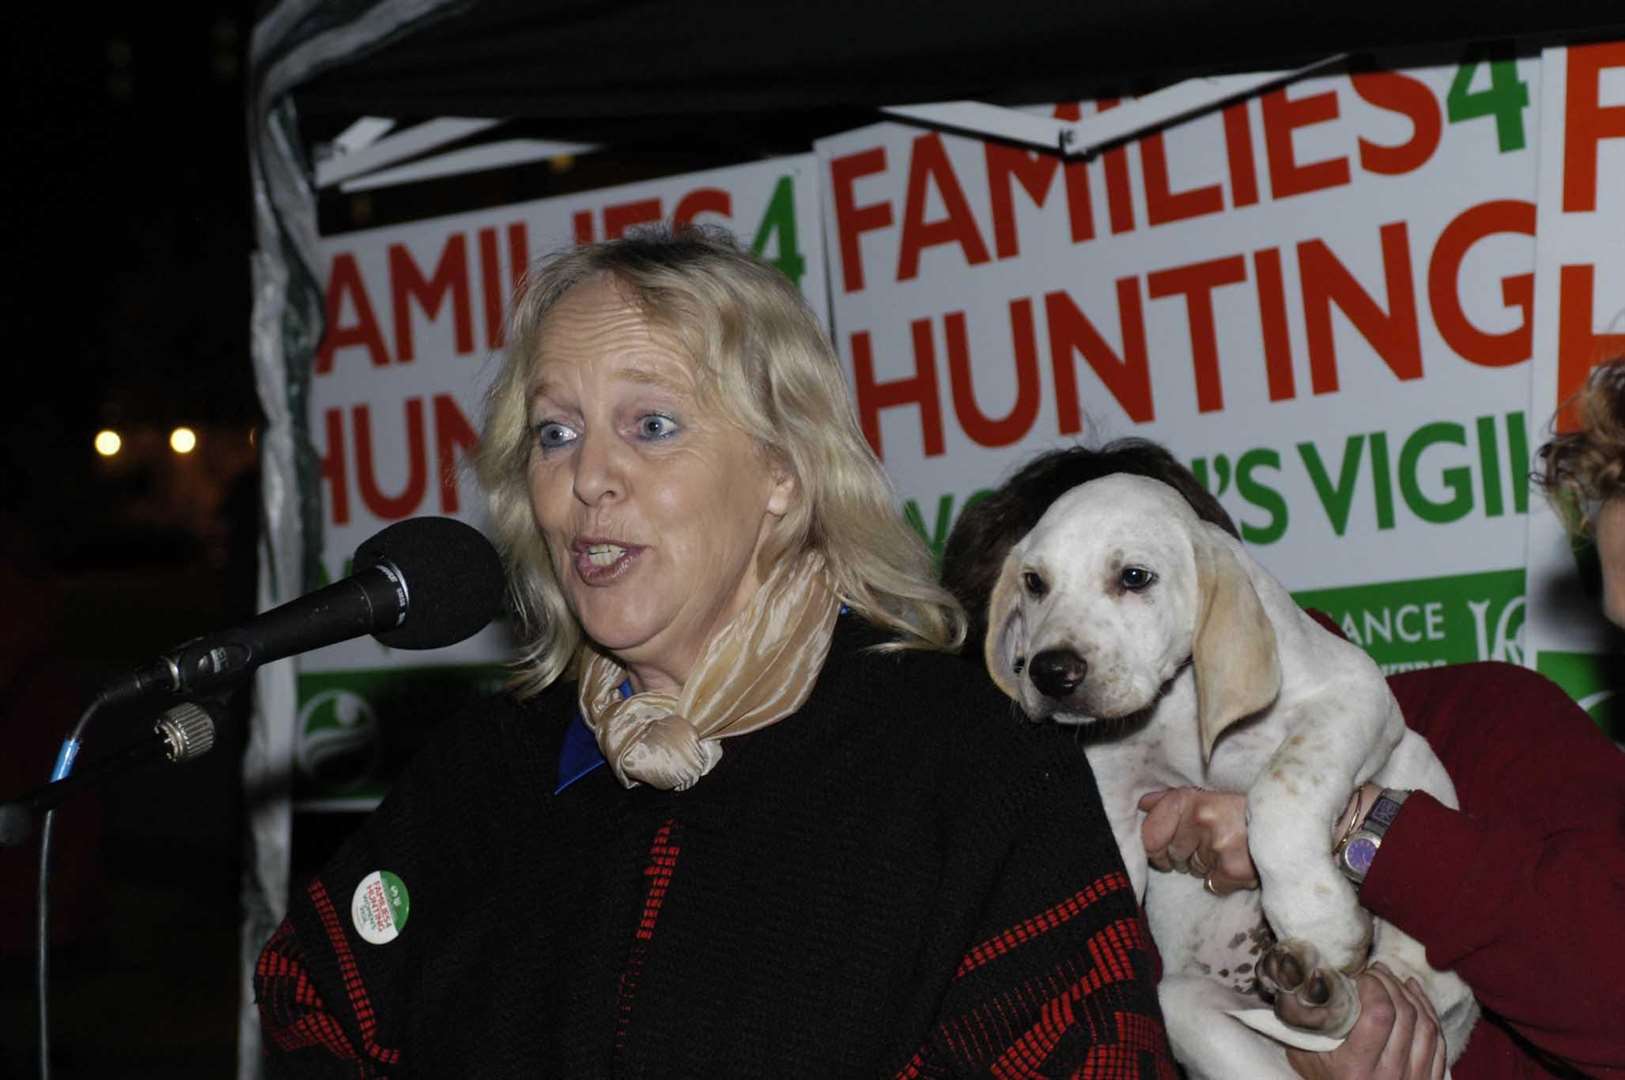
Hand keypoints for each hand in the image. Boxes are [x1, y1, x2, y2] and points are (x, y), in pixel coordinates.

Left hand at [1138, 787, 1257, 894]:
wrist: (1287, 820)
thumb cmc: (1242, 809)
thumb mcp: (1207, 795)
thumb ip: (1172, 800)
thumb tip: (1143, 804)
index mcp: (1190, 799)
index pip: (1151, 836)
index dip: (1155, 849)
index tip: (1164, 852)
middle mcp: (1200, 819)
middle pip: (1173, 855)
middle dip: (1187, 855)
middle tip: (1210, 844)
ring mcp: (1217, 845)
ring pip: (1194, 870)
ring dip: (1206, 866)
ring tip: (1227, 850)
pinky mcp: (1234, 868)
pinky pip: (1213, 885)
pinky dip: (1223, 880)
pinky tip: (1237, 864)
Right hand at [1285, 964, 1445, 1078]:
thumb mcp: (1304, 1056)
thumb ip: (1306, 1023)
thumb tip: (1306, 981)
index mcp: (1356, 1070)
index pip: (1378, 1015)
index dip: (1374, 987)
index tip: (1360, 976)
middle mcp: (1390, 1077)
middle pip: (1404, 1015)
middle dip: (1391, 984)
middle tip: (1375, 972)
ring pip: (1426, 1025)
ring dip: (1410, 994)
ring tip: (1392, 979)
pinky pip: (1438, 1040)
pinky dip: (1429, 1011)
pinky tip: (1415, 993)